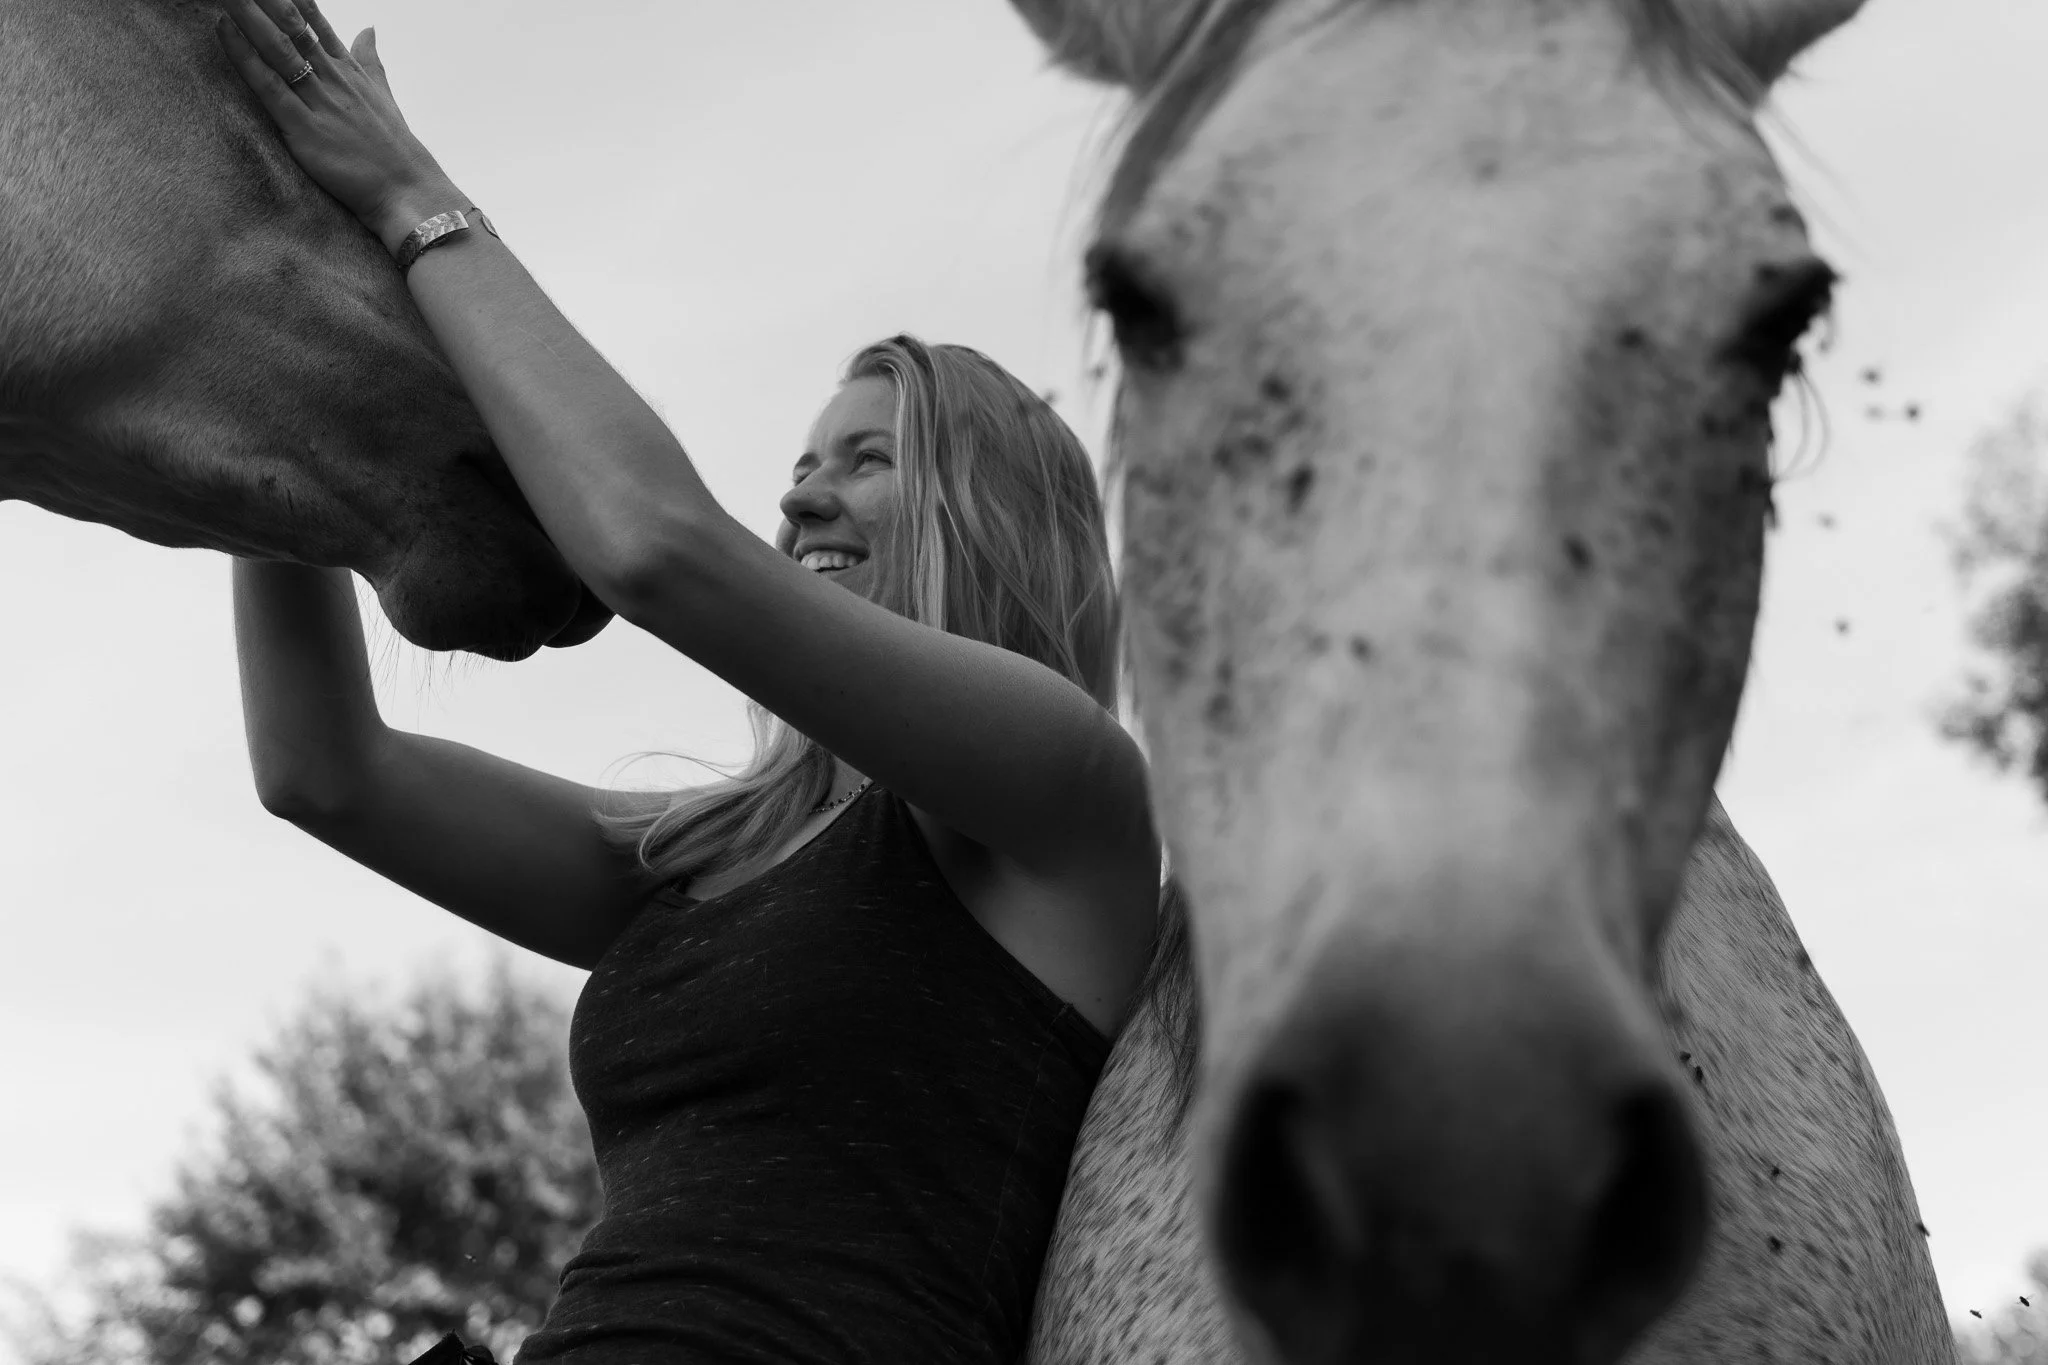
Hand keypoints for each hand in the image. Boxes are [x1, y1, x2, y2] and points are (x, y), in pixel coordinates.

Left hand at [215, 0, 462, 251]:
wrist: (408, 191)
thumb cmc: (394, 150)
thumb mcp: (383, 96)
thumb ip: (369, 60)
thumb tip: (369, 29)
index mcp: (349, 69)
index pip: (315, 21)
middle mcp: (333, 78)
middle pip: (291, 25)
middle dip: (265, 0)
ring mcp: (318, 101)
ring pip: (277, 47)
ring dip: (249, 15)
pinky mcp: (303, 128)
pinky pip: (268, 85)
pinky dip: (245, 57)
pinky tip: (224, 31)